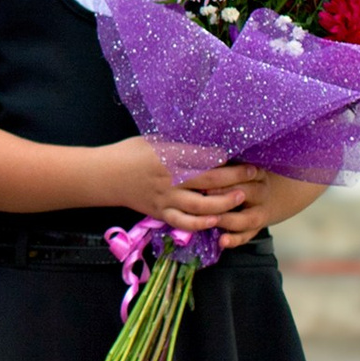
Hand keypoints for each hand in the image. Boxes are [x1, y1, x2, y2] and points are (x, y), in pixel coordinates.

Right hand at [91, 138, 269, 232]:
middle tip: (254, 173)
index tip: (245, 152)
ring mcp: (166, 197)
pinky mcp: (161, 212)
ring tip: (241, 197)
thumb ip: (179, 142)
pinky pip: (184, 222)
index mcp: (169, 155)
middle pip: (210, 178)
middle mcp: (170, 177)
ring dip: (225, 202)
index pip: (205, 155)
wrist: (105, 175)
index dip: (228, 155)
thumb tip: (207, 137)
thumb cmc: (130, 152)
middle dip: (236, 176)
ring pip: (202, 205)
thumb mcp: (154, 139)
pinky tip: (216, 220)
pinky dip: (202, 223)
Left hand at [156, 162, 322, 244]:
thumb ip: (220, 151)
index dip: (225, 174)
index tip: (206, 173)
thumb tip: (196, 131)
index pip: (242, 173)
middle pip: (244, 194)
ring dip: (229, 221)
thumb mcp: (236, 157)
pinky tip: (221, 242)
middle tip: (205, 195)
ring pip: (246, 219)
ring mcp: (259, 212)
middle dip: (225, 195)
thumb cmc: (241, 170)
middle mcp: (260, 192)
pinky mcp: (255, 227)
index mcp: (256, 172)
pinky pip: (247, 236)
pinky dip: (235, 240)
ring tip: (212, 221)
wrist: (271, 190)